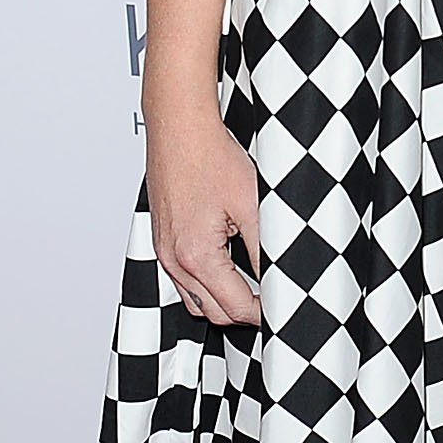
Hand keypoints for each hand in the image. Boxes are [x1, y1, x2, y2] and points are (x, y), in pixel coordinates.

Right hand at [145, 107, 262, 327]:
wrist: (180, 129)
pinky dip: (205, 283)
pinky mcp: (162, 240)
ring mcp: (164, 251)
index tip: (280, 307)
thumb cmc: (210, 157)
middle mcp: (174, 259)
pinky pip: (182, 279)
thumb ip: (265, 251)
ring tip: (251, 287)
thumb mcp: (252, 206)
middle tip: (271, 300)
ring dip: (222, 301)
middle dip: (243, 312)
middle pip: (212, 312)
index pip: (235, 307)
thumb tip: (277, 279)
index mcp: (196, 256)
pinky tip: (225, 267)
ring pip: (194, 300)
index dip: (263, 313)